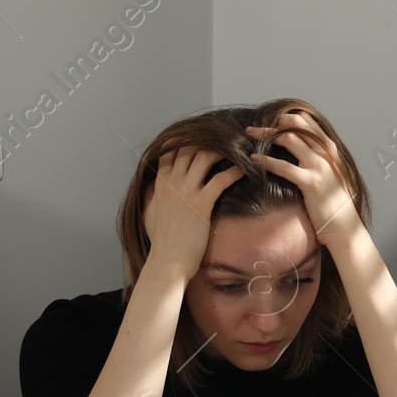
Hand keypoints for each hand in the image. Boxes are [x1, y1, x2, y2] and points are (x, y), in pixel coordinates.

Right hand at [141, 146, 245, 282]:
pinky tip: (245, 169)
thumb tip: (153, 188)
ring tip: (238, 148)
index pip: (170, 150)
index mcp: (160, 183)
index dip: (185, 139)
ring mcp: (186, 192)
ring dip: (224, 149)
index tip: (201, 135)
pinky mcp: (201, 204)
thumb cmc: (161, 243)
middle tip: (226, 137)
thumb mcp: (150, 214)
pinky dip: (235, 171)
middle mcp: (172, 183)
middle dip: (207, 139)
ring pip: (205, 156)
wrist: (167, 261)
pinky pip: (220, 179)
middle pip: (189, 147)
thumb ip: (152, 197)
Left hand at [245, 113, 362, 246]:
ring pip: (288, 139)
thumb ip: (317, 161)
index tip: (269, 122)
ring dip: (266, 135)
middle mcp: (325, 153)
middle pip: (295, 125)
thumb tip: (299, 154)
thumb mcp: (329, 176)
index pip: (307, 121)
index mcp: (329, 149)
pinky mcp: (311, 182)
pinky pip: (284, 166)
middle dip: (272, 124)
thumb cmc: (333, 205)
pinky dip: (266, 161)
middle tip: (253, 128)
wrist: (344, 227)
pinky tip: (253, 159)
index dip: (286, 117)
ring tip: (249, 137)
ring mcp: (319, 166)